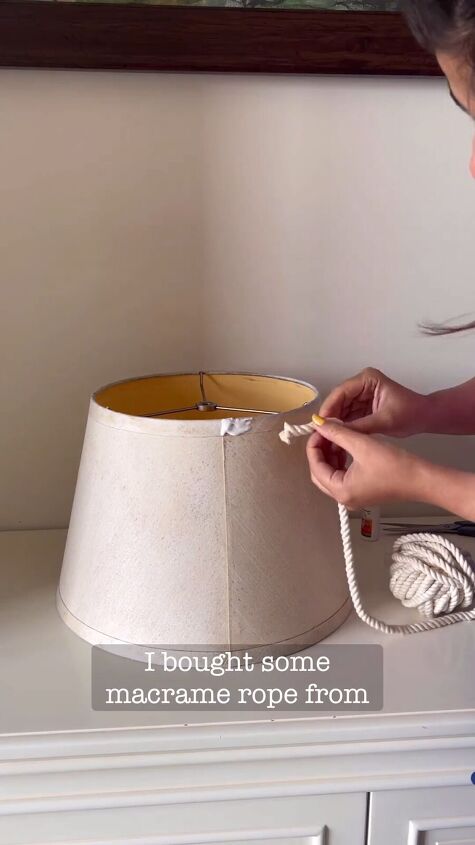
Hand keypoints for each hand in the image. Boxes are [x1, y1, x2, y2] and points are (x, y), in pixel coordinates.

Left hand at [306, 419, 426, 509]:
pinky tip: (346, 446)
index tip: (320, 428)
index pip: (315, 466)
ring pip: (330, 474)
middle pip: (320, 473)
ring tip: (336, 435)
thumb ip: (338, 433)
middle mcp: (343, 498)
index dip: (314, 445)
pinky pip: (343, 477)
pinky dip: (341, 461)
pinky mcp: (362, 493)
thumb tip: (319, 423)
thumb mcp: (362, 444)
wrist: (422, 479)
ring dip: (331, 455)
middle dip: (321, 451)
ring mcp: (353, 497)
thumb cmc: (395, 465)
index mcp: (341, 491)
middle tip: (326, 432)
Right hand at [319, 367, 427, 436]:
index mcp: (367, 379)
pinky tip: (336, 437)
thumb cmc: (410, 414)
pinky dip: (343, 426)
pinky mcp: (363, 406)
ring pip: (341, 410)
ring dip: (335, 423)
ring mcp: (361, 395)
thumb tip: (333, 430)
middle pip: (338, 401)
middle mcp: (361, 384)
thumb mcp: (384, 421)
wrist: (425, 418)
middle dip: (330, 417)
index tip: (320, 424)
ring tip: (326, 438)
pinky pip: (348, 416)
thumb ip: (358, 426)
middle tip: (320, 434)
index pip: (341, 392)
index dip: (329, 408)